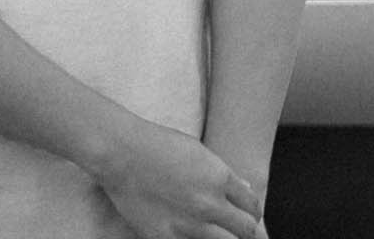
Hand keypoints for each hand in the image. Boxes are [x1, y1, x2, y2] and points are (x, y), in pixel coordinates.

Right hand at [93, 120, 264, 238]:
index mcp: (219, 178)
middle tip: (241, 231)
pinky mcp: (167, 237)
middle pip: (247, 230)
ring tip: (221, 235)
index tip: (248, 215)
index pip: (252, 205)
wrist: (121, 152)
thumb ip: (223, 174)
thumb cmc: (157, 145)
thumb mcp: (198, 151)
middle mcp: (209, 203)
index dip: (253, 212)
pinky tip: (192, 235)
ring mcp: (188, 224)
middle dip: (247, 231)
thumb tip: (244, 190)